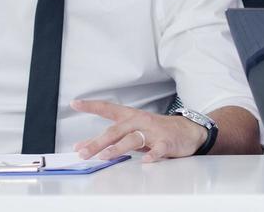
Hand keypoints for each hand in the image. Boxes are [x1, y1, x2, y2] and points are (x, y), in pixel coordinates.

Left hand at [72, 99, 206, 162]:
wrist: (188, 131)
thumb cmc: (156, 130)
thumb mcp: (131, 131)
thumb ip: (107, 138)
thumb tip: (81, 145)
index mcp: (130, 116)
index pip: (108, 109)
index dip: (91, 105)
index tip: (75, 103)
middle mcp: (140, 121)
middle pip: (116, 129)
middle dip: (98, 141)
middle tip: (83, 152)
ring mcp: (154, 131)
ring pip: (133, 138)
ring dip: (118, 147)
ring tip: (105, 156)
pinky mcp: (166, 142)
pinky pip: (158, 148)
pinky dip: (152, 154)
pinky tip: (145, 160)